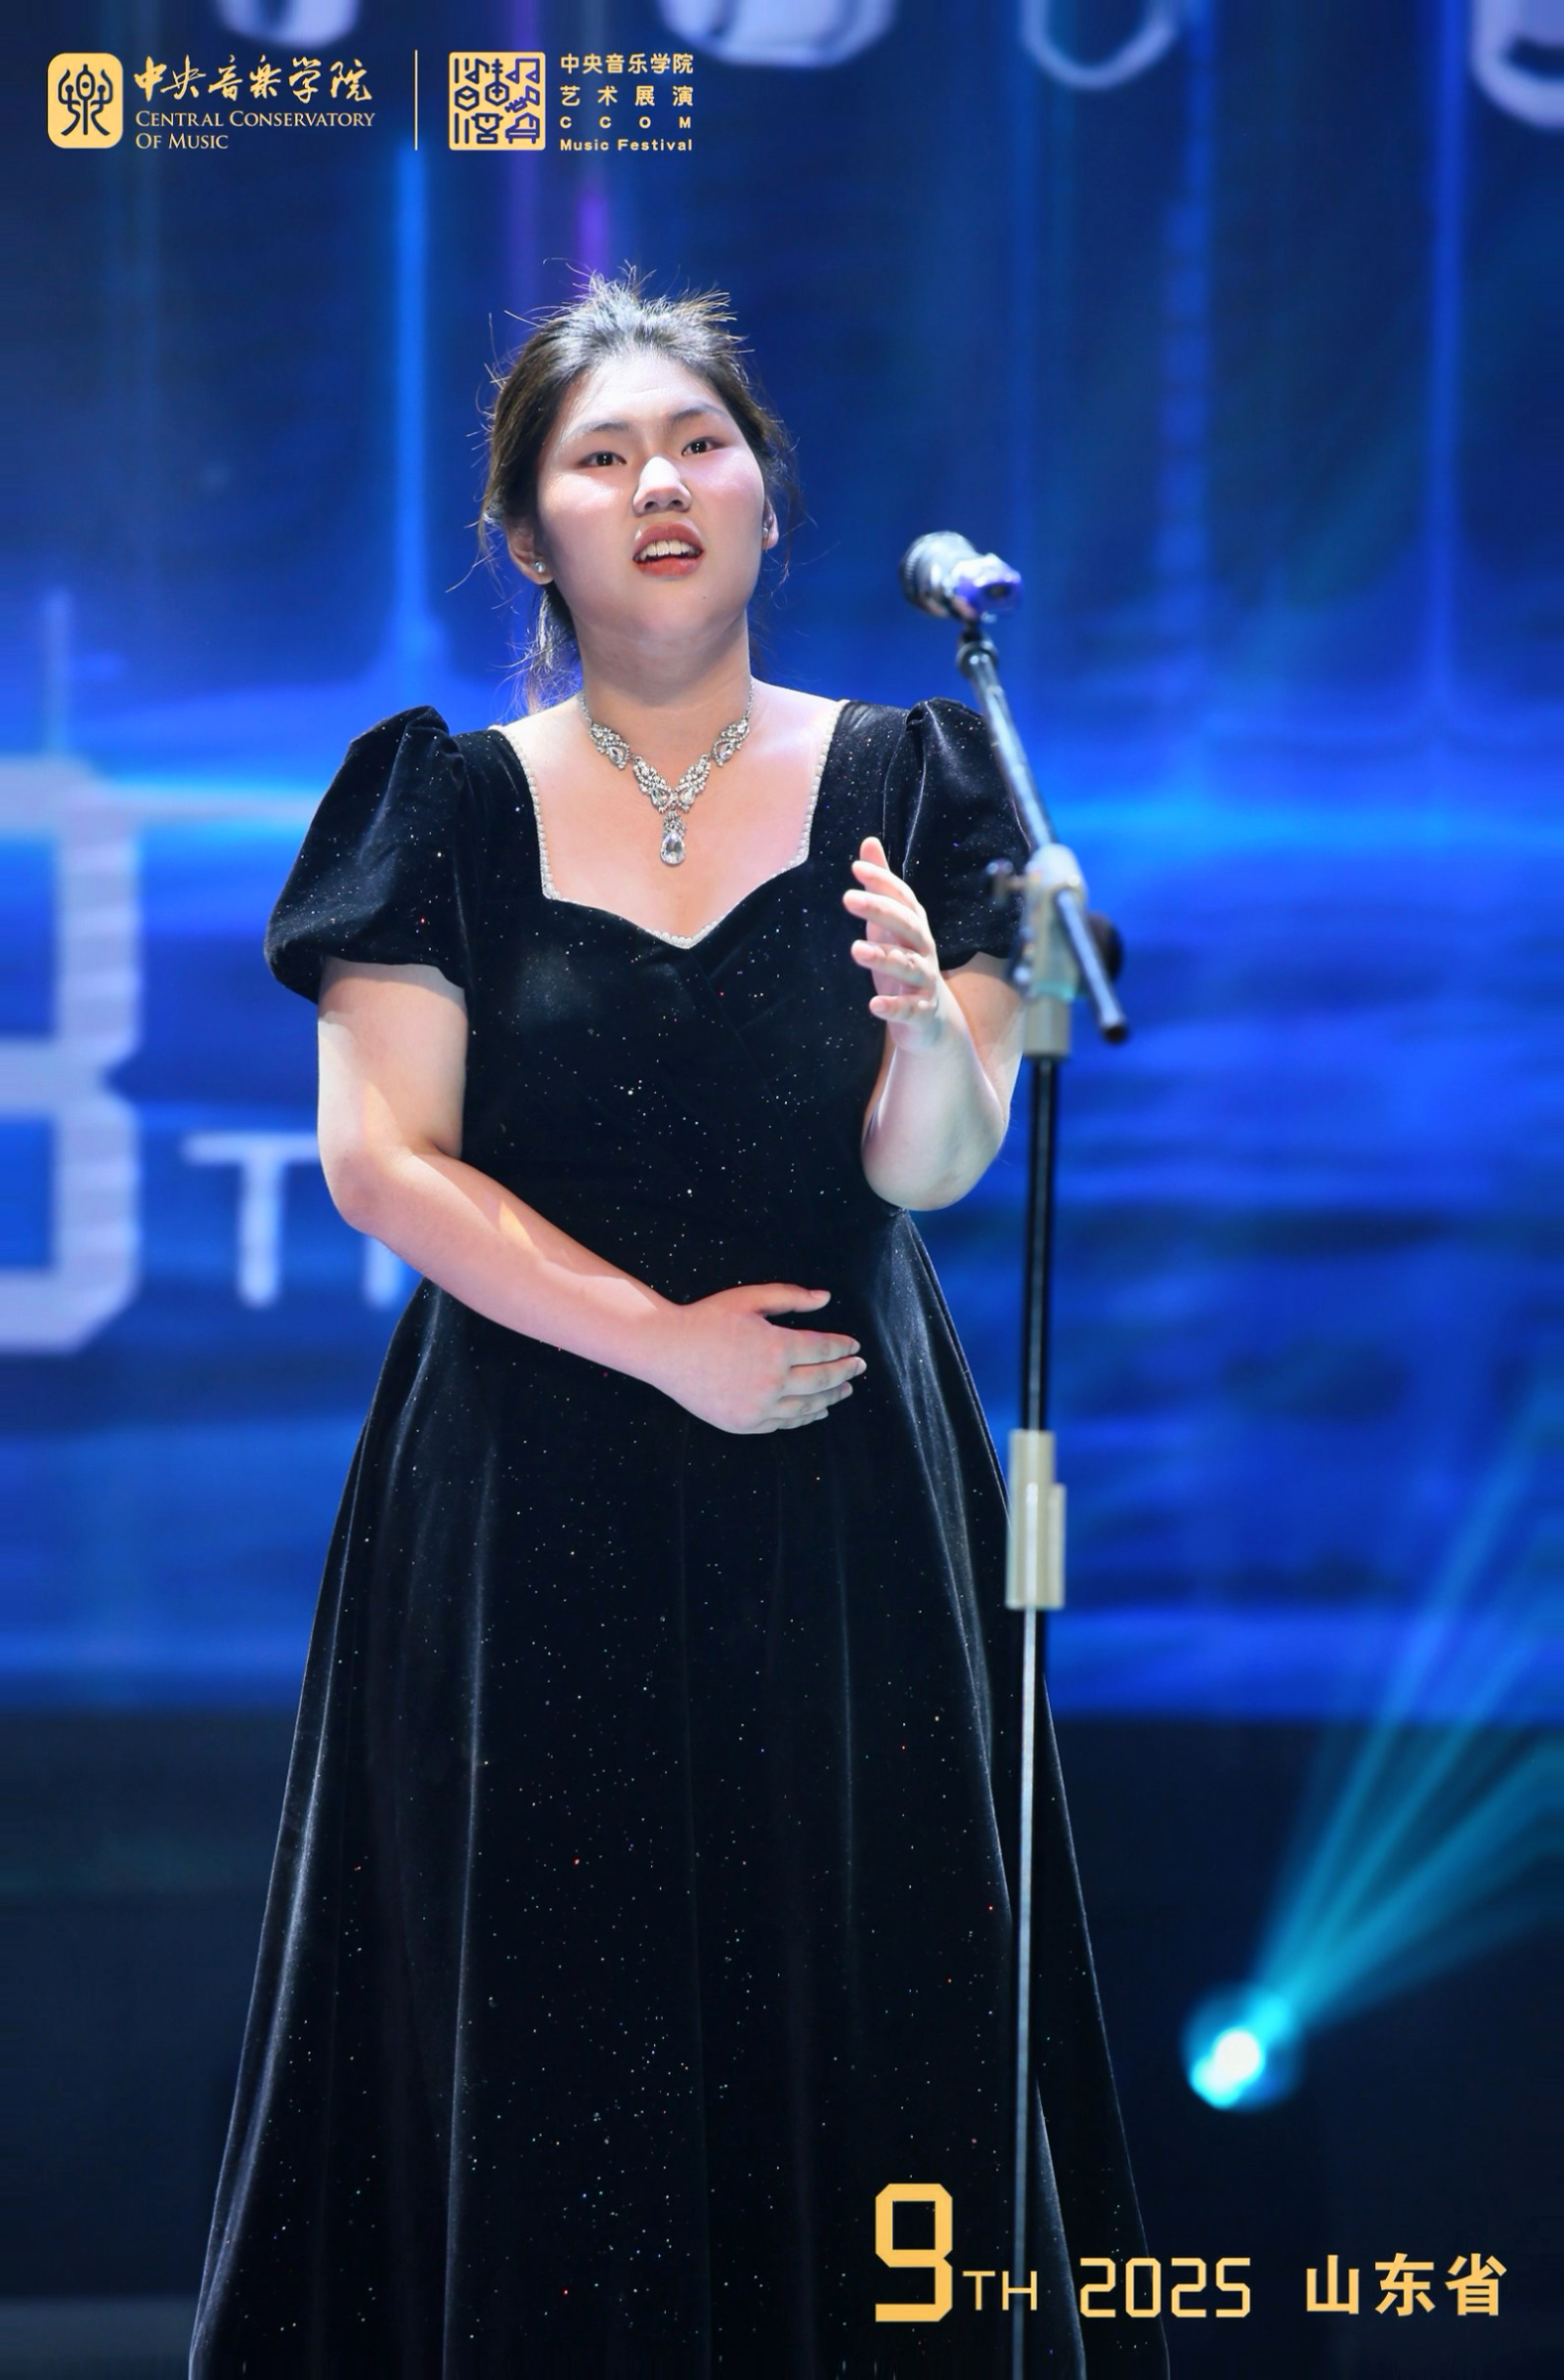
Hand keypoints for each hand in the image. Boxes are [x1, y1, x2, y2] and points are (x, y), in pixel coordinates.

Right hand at [651, 1284, 865, 1433]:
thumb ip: (791, 1297)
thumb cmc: (707, 1317)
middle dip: (846, 1373)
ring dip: (831, 1398)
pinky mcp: (744, 1423)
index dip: (843, 1347)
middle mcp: (772, 1381)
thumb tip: (827, 1298)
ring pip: (807, 1406)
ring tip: (844, 1391)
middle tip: (859, 1368)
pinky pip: (784, 1423)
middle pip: (823, 1380)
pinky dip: (805, 1417)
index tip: (855, 1345)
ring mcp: (758, 1406)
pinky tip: (816, 1411)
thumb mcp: (750, 1298)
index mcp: (777, 1347)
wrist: (665, 1350)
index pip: (824, 1349)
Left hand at [843, 835, 948, 1053]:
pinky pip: (909, 1008)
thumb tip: (869, 842)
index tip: (856, 868)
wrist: (931, 1019)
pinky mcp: (921, 1010)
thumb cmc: (905, 960)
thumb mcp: (890, 923)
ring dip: (883, 957)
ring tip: (856, 950)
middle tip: (848, 898)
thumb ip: (881, 886)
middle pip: (906, 925)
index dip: (882, 881)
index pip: (902, 897)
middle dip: (879, 910)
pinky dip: (894, 1007)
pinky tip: (874, 1005)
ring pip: (907, 964)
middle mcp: (923, 948)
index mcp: (915, 925)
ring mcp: (925, 980)